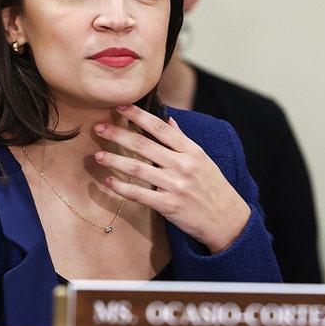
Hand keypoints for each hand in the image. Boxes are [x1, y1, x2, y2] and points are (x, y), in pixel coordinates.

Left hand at [93, 105, 250, 253]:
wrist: (226, 219)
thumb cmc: (214, 188)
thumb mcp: (203, 160)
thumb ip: (183, 141)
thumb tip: (169, 121)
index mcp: (192, 151)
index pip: (160, 128)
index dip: (139, 115)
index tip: (120, 106)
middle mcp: (183, 165)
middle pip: (144, 145)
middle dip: (118, 134)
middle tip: (98, 127)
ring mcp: (175, 186)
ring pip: (137, 169)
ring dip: (114, 160)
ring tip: (97, 155)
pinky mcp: (168, 205)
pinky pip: (139, 194)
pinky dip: (121, 187)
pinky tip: (109, 181)